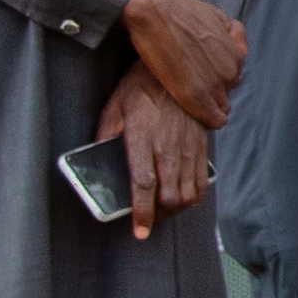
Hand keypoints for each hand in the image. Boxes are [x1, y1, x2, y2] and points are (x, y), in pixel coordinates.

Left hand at [96, 66, 213, 240]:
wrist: (179, 67)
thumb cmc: (141, 86)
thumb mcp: (114, 107)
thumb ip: (105, 135)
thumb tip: (96, 161)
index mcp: (142, 136)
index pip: (144, 184)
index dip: (142, 212)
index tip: (140, 231)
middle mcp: (168, 145)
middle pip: (170, 195)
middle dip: (160, 216)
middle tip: (149, 218)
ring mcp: (187, 145)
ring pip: (189, 192)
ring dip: (177, 209)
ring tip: (164, 210)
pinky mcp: (201, 144)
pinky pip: (202, 180)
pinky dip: (193, 195)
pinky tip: (182, 196)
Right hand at [119, 0, 246, 131]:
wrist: (155, 13)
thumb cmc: (180, 11)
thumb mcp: (216, 16)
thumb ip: (229, 31)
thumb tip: (232, 35)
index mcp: (237, 54)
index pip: (234, 77)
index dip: (218, 77)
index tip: (203, 76)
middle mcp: (231, 72)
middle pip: (227, 93)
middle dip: (213, 91)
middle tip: (192, 86)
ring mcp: (215, 86)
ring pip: (221, 107)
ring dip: (208, 105)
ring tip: (190, 101)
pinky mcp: (196, 98)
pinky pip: (214, 119)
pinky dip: (207, 119)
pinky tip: (196, 115)